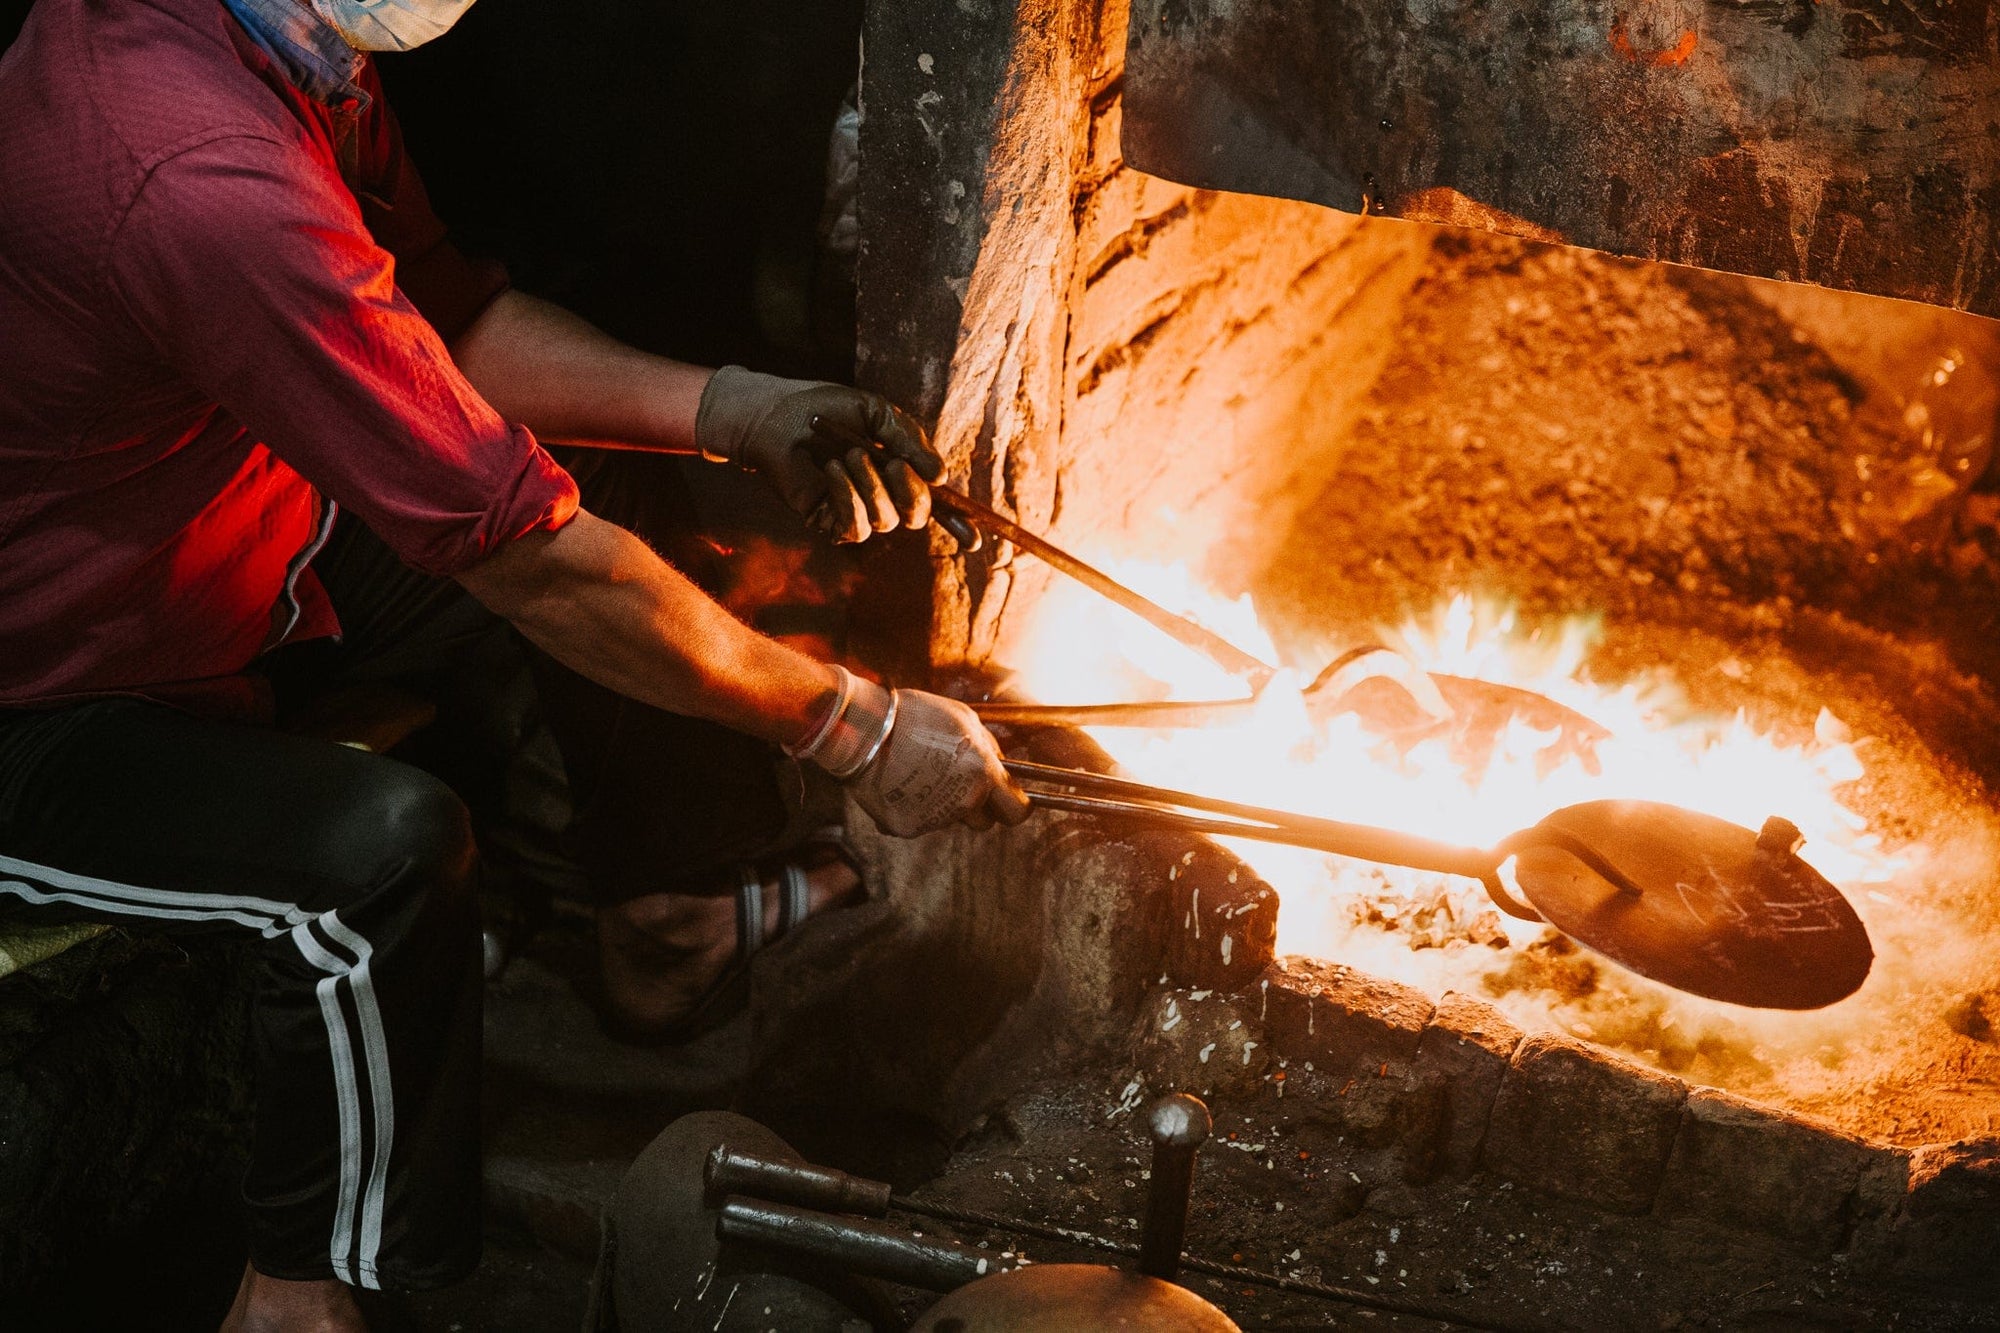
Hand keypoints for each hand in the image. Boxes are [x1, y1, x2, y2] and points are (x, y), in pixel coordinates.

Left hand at [694, 366, 942, 543]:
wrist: (776, 416)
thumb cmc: (826, 409)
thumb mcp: (877, 414)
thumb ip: (910, 441)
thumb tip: (942, 478)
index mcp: (901, 470)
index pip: (937, 504)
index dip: (959, 524)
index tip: (977, 541)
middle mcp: (884, 495)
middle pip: (918, 515)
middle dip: (911, 491)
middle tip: (893, 462)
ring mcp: (858, 511)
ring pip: (887, 519)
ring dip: (871, 484)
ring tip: (848, 453)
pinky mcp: (830, 522)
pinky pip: (855, 526)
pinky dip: (848, 495)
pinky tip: (831, 469)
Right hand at [788, 669, 1031, 836]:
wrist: (865, 731)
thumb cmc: (916, 716)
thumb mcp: (964, 718)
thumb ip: (988, 745)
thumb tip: (1000, 763)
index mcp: (984, 774)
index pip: (1018, 810)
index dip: (1015, 806)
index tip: (1008, 799)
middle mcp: (965, 801)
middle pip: (985, 822)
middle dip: (978, 807)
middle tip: (958, 784)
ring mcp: (936, 818)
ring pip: (951, 820)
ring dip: (944, 805)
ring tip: (921, 775)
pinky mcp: (909, 828)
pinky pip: (921, 823)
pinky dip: (914, 810)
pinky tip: (901, 786)